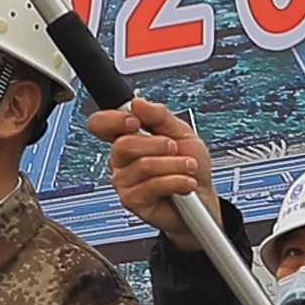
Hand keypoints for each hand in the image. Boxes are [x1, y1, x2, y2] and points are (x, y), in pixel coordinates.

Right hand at [94, 96, 217, 224]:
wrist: (203, 196)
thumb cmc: (191, 166)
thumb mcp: (181, 132)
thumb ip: (159, 116)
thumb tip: (137, 103)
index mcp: (129, 137)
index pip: (101, 124)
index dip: (113, 120)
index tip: (136, 121)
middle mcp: (121, 160)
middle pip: (123, 144)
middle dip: (158, 144)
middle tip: (175, 148)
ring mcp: (124, 181)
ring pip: (143, 165)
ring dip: (174, 165)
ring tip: (189, 168)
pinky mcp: (132, 201)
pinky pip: (152, 185)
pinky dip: (176, 181)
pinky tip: (186, 183)